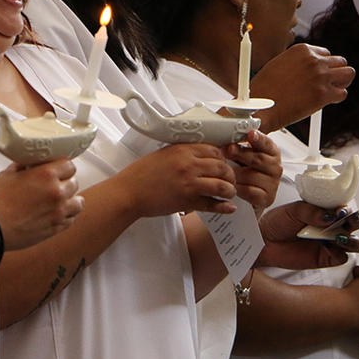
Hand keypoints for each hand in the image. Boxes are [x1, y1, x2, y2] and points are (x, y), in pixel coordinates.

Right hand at [0, 159, 83, 250]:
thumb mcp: (9, 174)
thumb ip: (25, 165)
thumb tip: (31, 161)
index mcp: (46, 175)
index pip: (69, 165)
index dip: (63, 167)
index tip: (59, 170)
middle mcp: (57, 192)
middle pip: (74, 183)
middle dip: (65, 183)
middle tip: (56, 185)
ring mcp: (59, 211)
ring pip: (78, 202)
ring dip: (71, 200)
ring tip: (62, 200)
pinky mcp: (56, 227)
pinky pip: (71, 219)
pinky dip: (67, 215)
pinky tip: (58, 213)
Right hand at [118, 143, 237, 216]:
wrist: (128, 192)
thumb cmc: (142, 173)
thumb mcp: (163, 155)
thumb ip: (183, 153)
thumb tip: (200, 156)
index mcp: (183, 150)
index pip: (215, 151)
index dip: (224, 158)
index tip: (224, 164)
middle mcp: (189, 164)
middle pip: (222, 167)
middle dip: (230, 175)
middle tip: (230, 180)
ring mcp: (189, 183)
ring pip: (222, 185)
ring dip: (230, 190)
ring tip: (229, 193)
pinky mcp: (187, 201)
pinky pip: (212, 204)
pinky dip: (224, 207)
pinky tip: (229, 208)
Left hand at [223, 130, 281, 217]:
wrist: (253, 192)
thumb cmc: (247, 169)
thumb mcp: (246, 153)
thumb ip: (240, 144)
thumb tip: (224, 136)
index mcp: (272, 151)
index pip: (266, 143)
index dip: (258, 138)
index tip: (250, 134)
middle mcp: (275, 166)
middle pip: (257, 158)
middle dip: (240, 153)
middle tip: (227, 149)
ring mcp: (273, 183)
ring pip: (250, 176)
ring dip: (234, 172)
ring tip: (223, 170)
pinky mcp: (267, 197)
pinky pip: (249, 191)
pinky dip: (237, 188)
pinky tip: (230, 184)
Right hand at [250, 44, 354, 131]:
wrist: (259, 107)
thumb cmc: (265, 90)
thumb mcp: (279, 64)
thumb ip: (298, 63)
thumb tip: (310, 69)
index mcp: (302, 50)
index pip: (326, 53)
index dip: (323, 66)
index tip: (319, 75)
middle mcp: (313, 60)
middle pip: (340, 61)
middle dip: (336, 73)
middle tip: (329, 84)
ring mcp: (320, 76)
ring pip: (348, 73)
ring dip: (342, 82)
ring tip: (331, 91)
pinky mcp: (324, 94)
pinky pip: (342, 93)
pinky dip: (336, 98)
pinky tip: (324, 101)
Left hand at [255, 202, 358, 268]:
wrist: (264, 241)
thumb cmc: (277, 222)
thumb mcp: (293, 210)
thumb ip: (312, 211)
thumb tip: (330, 216)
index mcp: (326, 210)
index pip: (346, 207)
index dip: (348, 208)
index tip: (341, 209)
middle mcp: (332, 226)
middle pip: (356, 224)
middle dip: (356, 221)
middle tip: (347, 221)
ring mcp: (330, 243)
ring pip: (355, 243)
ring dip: (353, 240)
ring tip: (339, 237)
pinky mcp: (326, 258)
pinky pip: (342, 257)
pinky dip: (340, 253)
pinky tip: (330, 247)